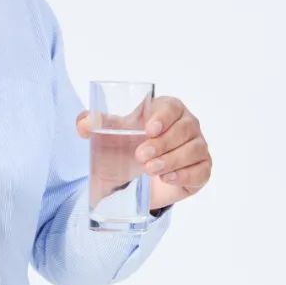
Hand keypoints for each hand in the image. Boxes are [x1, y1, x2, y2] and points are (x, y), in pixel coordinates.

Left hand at [76, 96, 211, 211]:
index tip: (149, 128)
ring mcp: (198, 147)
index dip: (163, 116)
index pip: (172, 107)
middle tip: (140, 156)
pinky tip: (167, 178)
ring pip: (194, 150)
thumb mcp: (114, 133)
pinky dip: (185, 174)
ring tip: (149, 170)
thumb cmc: (131, 143)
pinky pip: (200, 170)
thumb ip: (96, 123)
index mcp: (169, 109)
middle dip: (163, 143)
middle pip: (184, 129)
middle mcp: (188, 125)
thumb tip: (83, 124)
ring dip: (172, 160)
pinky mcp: (202, 168)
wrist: (141, 175)